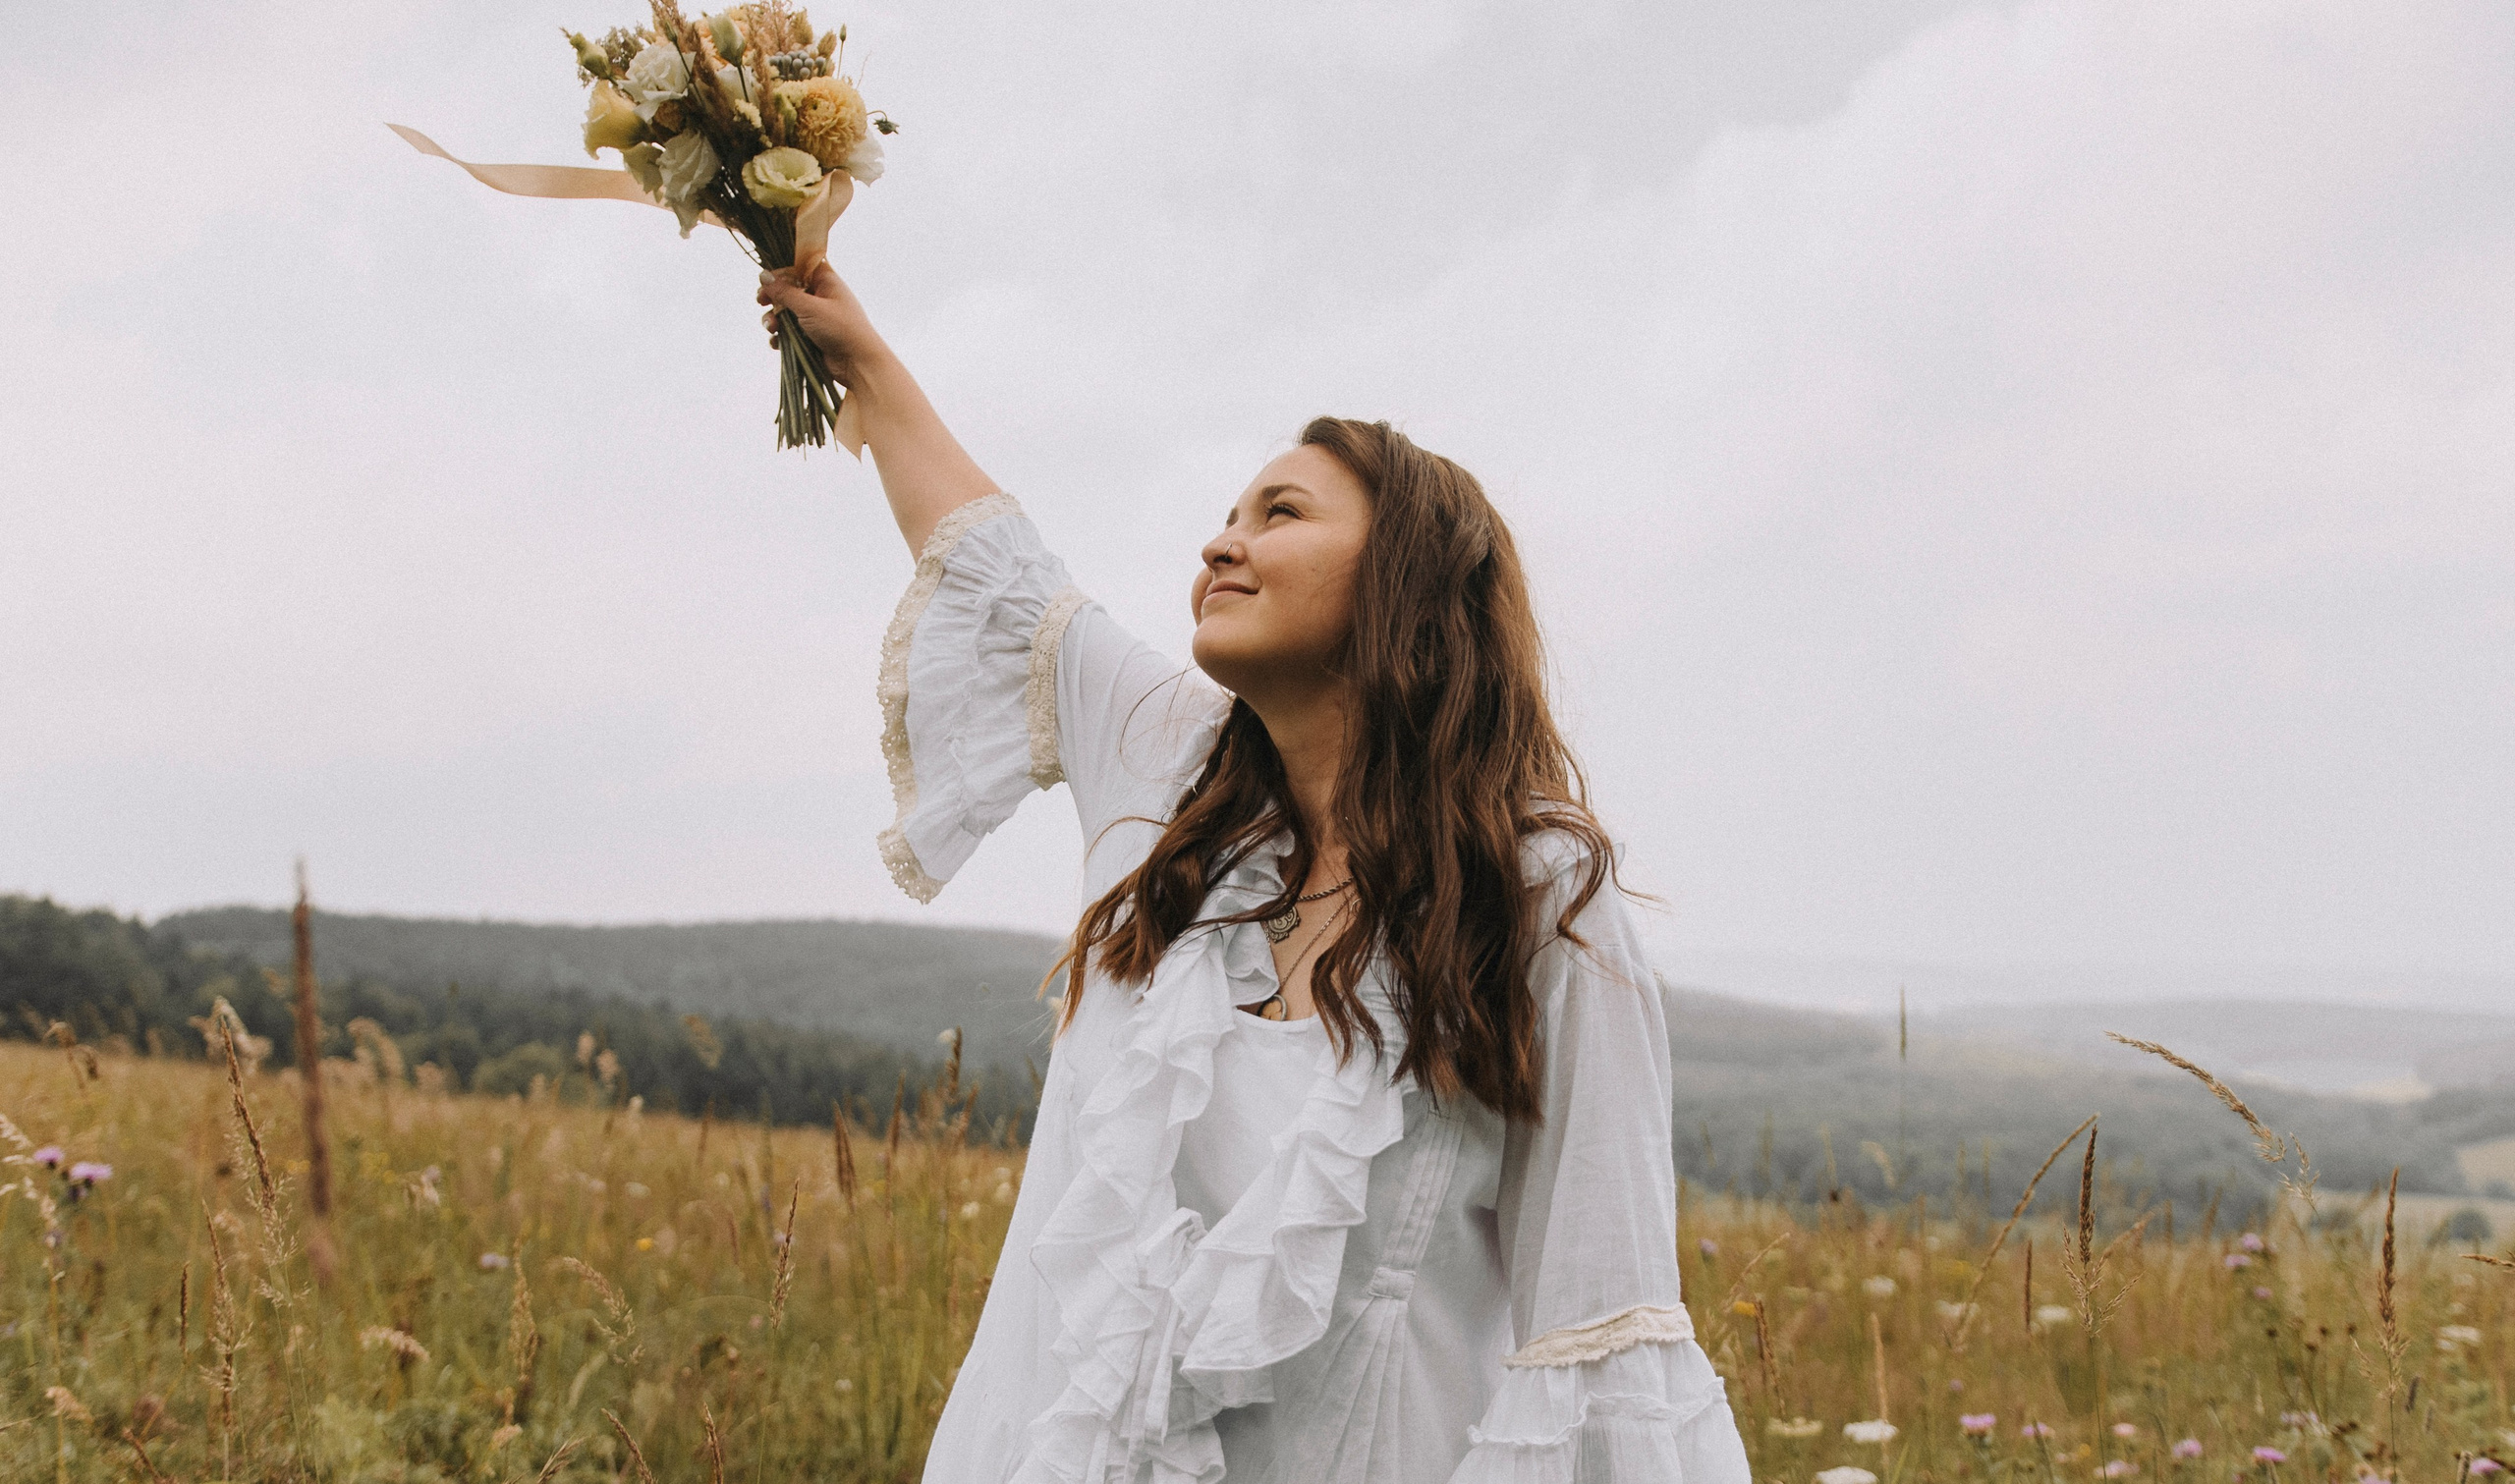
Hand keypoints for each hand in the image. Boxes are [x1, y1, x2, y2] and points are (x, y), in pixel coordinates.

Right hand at [757, 261, 887, 390]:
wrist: (859, 364)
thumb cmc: (841, 329)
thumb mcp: (810, 307)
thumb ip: (785, 292)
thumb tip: (763, 275)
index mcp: (826, 281)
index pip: (798, 266)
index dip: (781, 271)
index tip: (766, 280)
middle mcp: (820, 296)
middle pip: (788, 289)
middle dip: (772, 297)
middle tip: (761, 301)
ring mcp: (815, 317)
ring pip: (785, 312)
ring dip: (774, 319)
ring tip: (772, 327)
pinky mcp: (810, 336)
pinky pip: (789, 332)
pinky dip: (781, 336)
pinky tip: (777, 342)